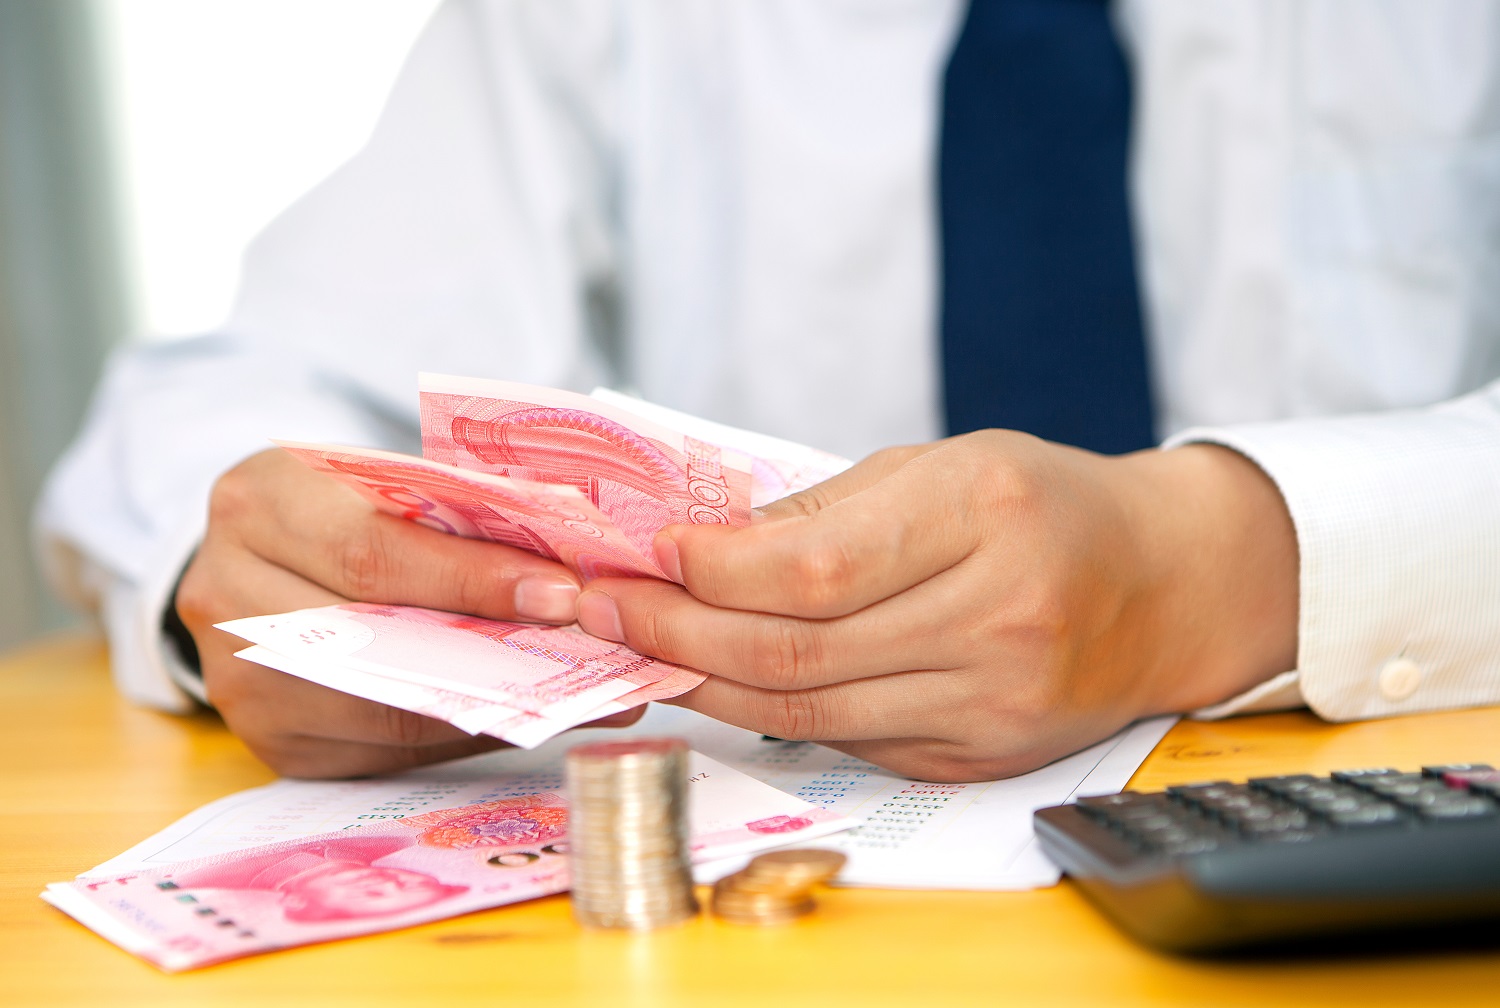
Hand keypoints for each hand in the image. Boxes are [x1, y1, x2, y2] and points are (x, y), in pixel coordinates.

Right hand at [175, 447, 637, 778]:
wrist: (260, 559)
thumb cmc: (347, 510)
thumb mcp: (385, 485)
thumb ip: (463, 520)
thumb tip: (584, 577)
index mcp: (259, 500)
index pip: (372, 550)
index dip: (470, 578)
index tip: (561, 593)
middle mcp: (224, 589)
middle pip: (370, 634)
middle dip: (489, 644)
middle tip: (587, 648)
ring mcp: (235, 677)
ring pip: (376, 705)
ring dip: (486, 701)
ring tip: (576, 690)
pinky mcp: (266, 741)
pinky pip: (379, 750)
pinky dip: (459, 731)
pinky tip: (522, 715)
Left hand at [575, 432, 1298, 781]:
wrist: (1164, 586)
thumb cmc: (1044, 504)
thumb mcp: (943, 463)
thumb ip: (823, 508)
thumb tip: (697, 547)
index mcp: (985, 515)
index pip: (815, 568)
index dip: (710, 572)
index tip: (642, 555)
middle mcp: (997, 617)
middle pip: (795, 652)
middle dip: (675, 634)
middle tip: (599, 610)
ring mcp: (992, 702)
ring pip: (806, 711)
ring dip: (704, 682)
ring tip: (636, 648)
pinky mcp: (978, 755)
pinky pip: (846, 740)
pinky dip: (769, 713)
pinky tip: (718, 681)